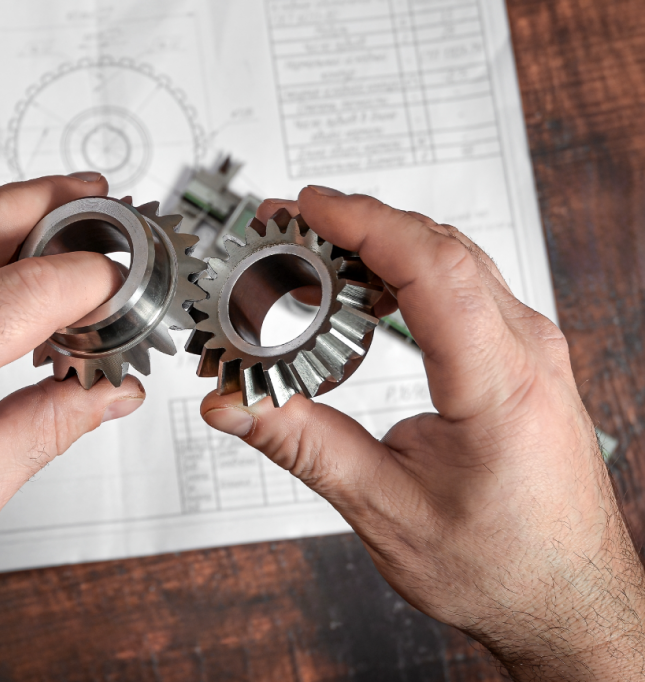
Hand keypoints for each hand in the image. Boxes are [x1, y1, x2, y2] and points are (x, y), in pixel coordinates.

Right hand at [201, 187, 644, 679]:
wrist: (566, 598)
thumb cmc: (505, 566)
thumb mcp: (387, 510)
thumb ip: (304, 446)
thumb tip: (237, 405)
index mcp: (502, 385)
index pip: (433, 267)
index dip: (364, 223)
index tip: (308, 206)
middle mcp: (527, 353)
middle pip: (439, 248)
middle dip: (357, 224)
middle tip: (288, 227)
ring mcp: (530, 351)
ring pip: (453, 261)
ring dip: (379, 247)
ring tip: (313, 258)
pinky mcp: (521, 359)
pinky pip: (463, 288)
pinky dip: (404, 274)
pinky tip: (363, 293)